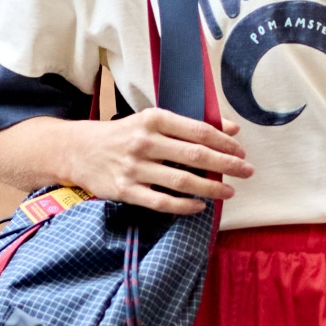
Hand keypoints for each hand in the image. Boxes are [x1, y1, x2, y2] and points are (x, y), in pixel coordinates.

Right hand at [64, 110, 252, 216]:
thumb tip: (232, 129)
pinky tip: (199, 207)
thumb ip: (190, 125)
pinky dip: (184, 206)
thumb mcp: (153, 121)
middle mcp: (145, 141)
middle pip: (195, 156)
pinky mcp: (125, 190)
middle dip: (227, 164)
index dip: (225, 142)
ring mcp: (134, 167)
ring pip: (182, 181)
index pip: (198, 130)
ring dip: (210, 188)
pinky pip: (161, 202)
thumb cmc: (124, 134)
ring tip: (228, 192)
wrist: (79, 150)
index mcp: (154, 119)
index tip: (241, 150)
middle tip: (247, 172)